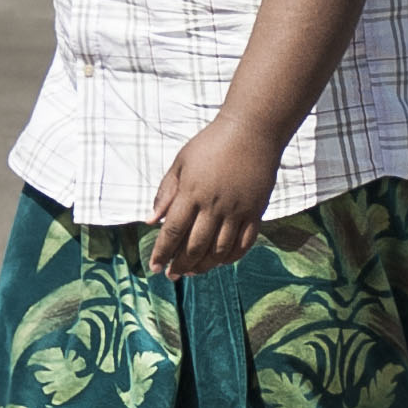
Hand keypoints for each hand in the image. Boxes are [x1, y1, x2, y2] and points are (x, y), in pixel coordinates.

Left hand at [143, 120, 279, 276]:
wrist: (252, 132)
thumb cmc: (211, 144)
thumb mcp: (181, 162)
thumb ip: (166, 192)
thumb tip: (151, 220)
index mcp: (192, 193)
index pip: (173, 231)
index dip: (162, 252)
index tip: (154, 267)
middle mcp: (214, 206)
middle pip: (195, 246)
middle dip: (181, 265)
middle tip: (172, 275)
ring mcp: (237, 211)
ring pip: (220, 250)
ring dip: (204, 265)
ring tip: (192, 272)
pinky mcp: (256, 212)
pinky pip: (244, 243)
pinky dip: (231, 257)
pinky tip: (220, 262)